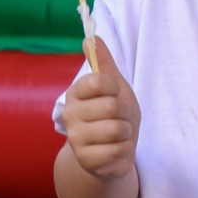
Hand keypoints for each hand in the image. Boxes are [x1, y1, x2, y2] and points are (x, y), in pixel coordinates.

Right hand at [62, 38, 140, 179]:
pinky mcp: (87, 160)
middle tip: (119, 117)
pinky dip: (125, 149)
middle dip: (125, 112)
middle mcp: (70, 115)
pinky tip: (116, 149)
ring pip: (117, 129)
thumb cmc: (113, 114)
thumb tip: (92, 37)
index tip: (113, 93)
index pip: (99, 81)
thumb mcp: (114, 86)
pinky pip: (119, 150)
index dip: (115, 87)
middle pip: (113, 106)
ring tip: (118, 134)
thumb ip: (103, 62)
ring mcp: (76, 139)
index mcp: (75, 93)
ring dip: (126, 132)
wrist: (111, 150)